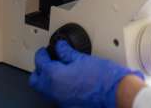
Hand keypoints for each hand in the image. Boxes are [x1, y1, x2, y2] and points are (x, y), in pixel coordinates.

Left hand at [30, 41, 144, 107]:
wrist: (114, 92)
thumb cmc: (102, 76)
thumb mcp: (82, 58)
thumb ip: (67, 52)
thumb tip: (60, 47)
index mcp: (54, 76)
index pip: (40, 62)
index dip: (42, 53)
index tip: (45, 50)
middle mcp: (54, 91)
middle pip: (36, 80)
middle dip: (39, 68)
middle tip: (47, 58)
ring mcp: (60, 100)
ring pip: (44, 89)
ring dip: (47, 78)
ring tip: (57, 67)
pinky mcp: (68, 105)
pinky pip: (55, 94)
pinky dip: (56, 86)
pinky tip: (66, 78)